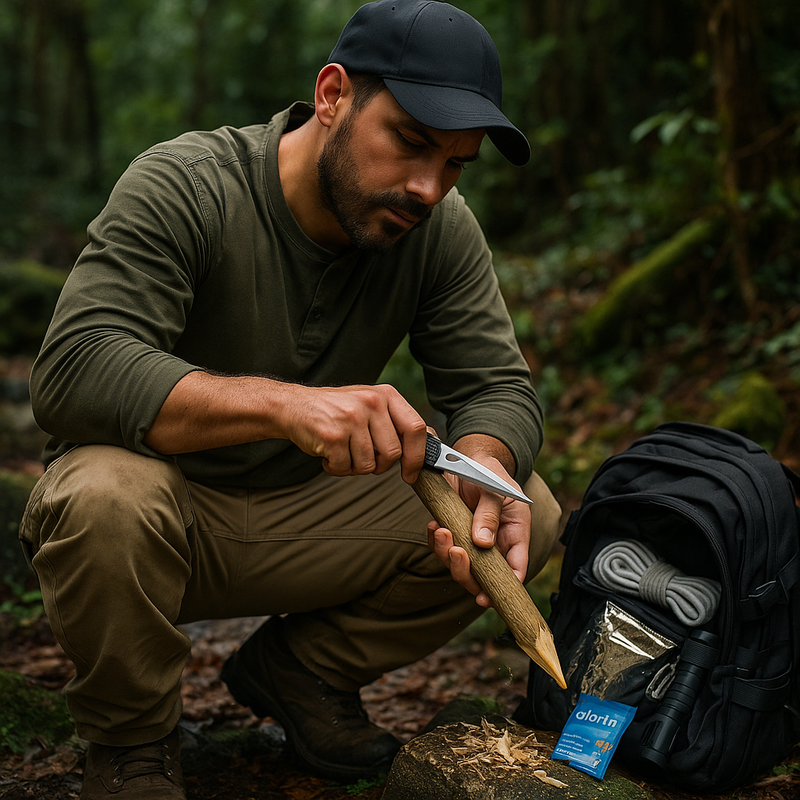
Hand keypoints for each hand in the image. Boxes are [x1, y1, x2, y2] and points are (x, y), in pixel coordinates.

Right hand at [286, 383, 427, 480]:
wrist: (293, 406)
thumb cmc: (335, 410)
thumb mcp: (370, 405)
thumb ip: (395, 422)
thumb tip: (430, 445)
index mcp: (385, 395)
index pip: (416, 428)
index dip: (417, 456)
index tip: (411, 474)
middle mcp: (371, 403)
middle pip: (392, 453)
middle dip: (379, 466)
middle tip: (362, 459)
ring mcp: (351, 418)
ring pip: (369, 465)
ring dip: (354, 467)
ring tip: (342, 452)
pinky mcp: (333, 435)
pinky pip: (345, 468)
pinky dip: (336, 468)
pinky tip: (328, 454)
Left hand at [426, 447, 530, 606]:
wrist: (470, 459)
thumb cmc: (490, 473)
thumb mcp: (495, 489)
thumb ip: (490, 514)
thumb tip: (482, 543)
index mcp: (515, 534)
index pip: (516, 568)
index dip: (503, 588)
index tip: (485, 597)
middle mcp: (495, 544)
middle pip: (483, 576)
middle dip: (466, 572)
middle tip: (456, 552)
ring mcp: (472, 541)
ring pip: (460, 565)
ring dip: (447, 555)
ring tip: (441, 531)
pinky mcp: (453, 533)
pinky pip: (442, 548)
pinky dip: (436, 542)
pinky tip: (434, 526)